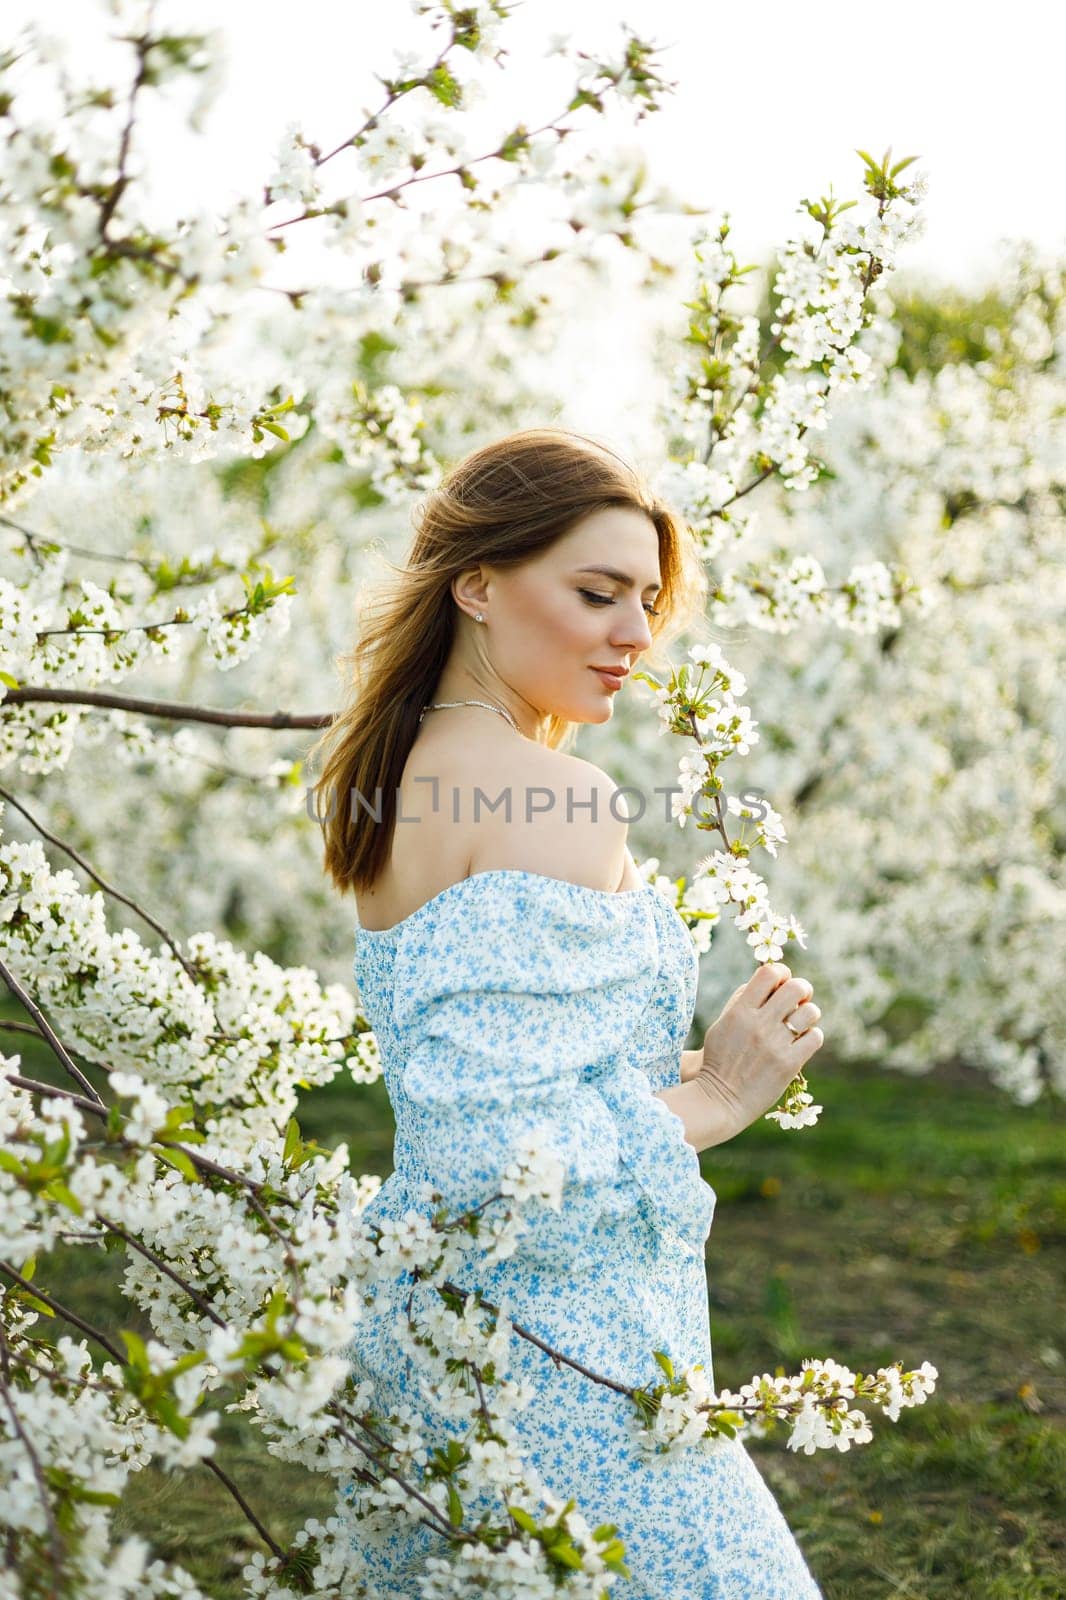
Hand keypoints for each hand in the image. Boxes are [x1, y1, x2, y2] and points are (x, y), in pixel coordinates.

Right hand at [694, 962, 823, 1139]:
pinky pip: (815, 1037)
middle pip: (796, 988)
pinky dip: (812, 1037)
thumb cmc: (720, 1060)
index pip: (769, 973)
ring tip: (800, 1024)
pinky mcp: (789, 1064)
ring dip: (808, 1015)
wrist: (720, 1101)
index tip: (782, 982)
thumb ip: (742, 1001)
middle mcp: (758, 1024)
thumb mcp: (721, 1024)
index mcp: (739, 1011)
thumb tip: (769, 981)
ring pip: (810, 1012)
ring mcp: (775, 1044)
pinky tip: (801, 1043)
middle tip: (799, 1000)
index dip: (781, 972)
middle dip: (802, 989)